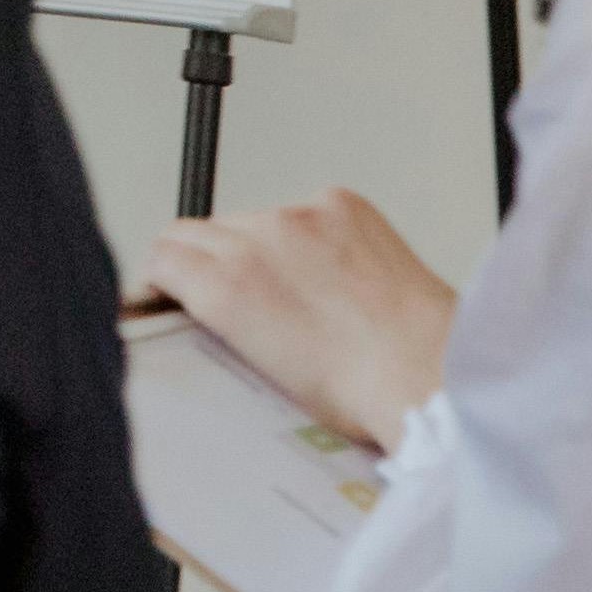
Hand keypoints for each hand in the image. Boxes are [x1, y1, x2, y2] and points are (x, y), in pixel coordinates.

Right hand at [138, 191, 456, 446]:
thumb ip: (221, 316)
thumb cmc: (358, 388)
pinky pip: (303, 207)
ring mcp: (299, 215)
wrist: (429, 370)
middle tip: (225, 287)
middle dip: (202, 257)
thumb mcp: (260, 367)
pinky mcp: (340, 203)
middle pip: (196, 229)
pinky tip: (331, 266)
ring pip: (249, 217)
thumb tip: (206, 299)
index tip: (171, 286)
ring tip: (293, 284)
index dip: (164, 275)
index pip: (162, 253)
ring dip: (257, 243)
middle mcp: (253, 240)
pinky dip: (309, 231)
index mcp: (224, 288)